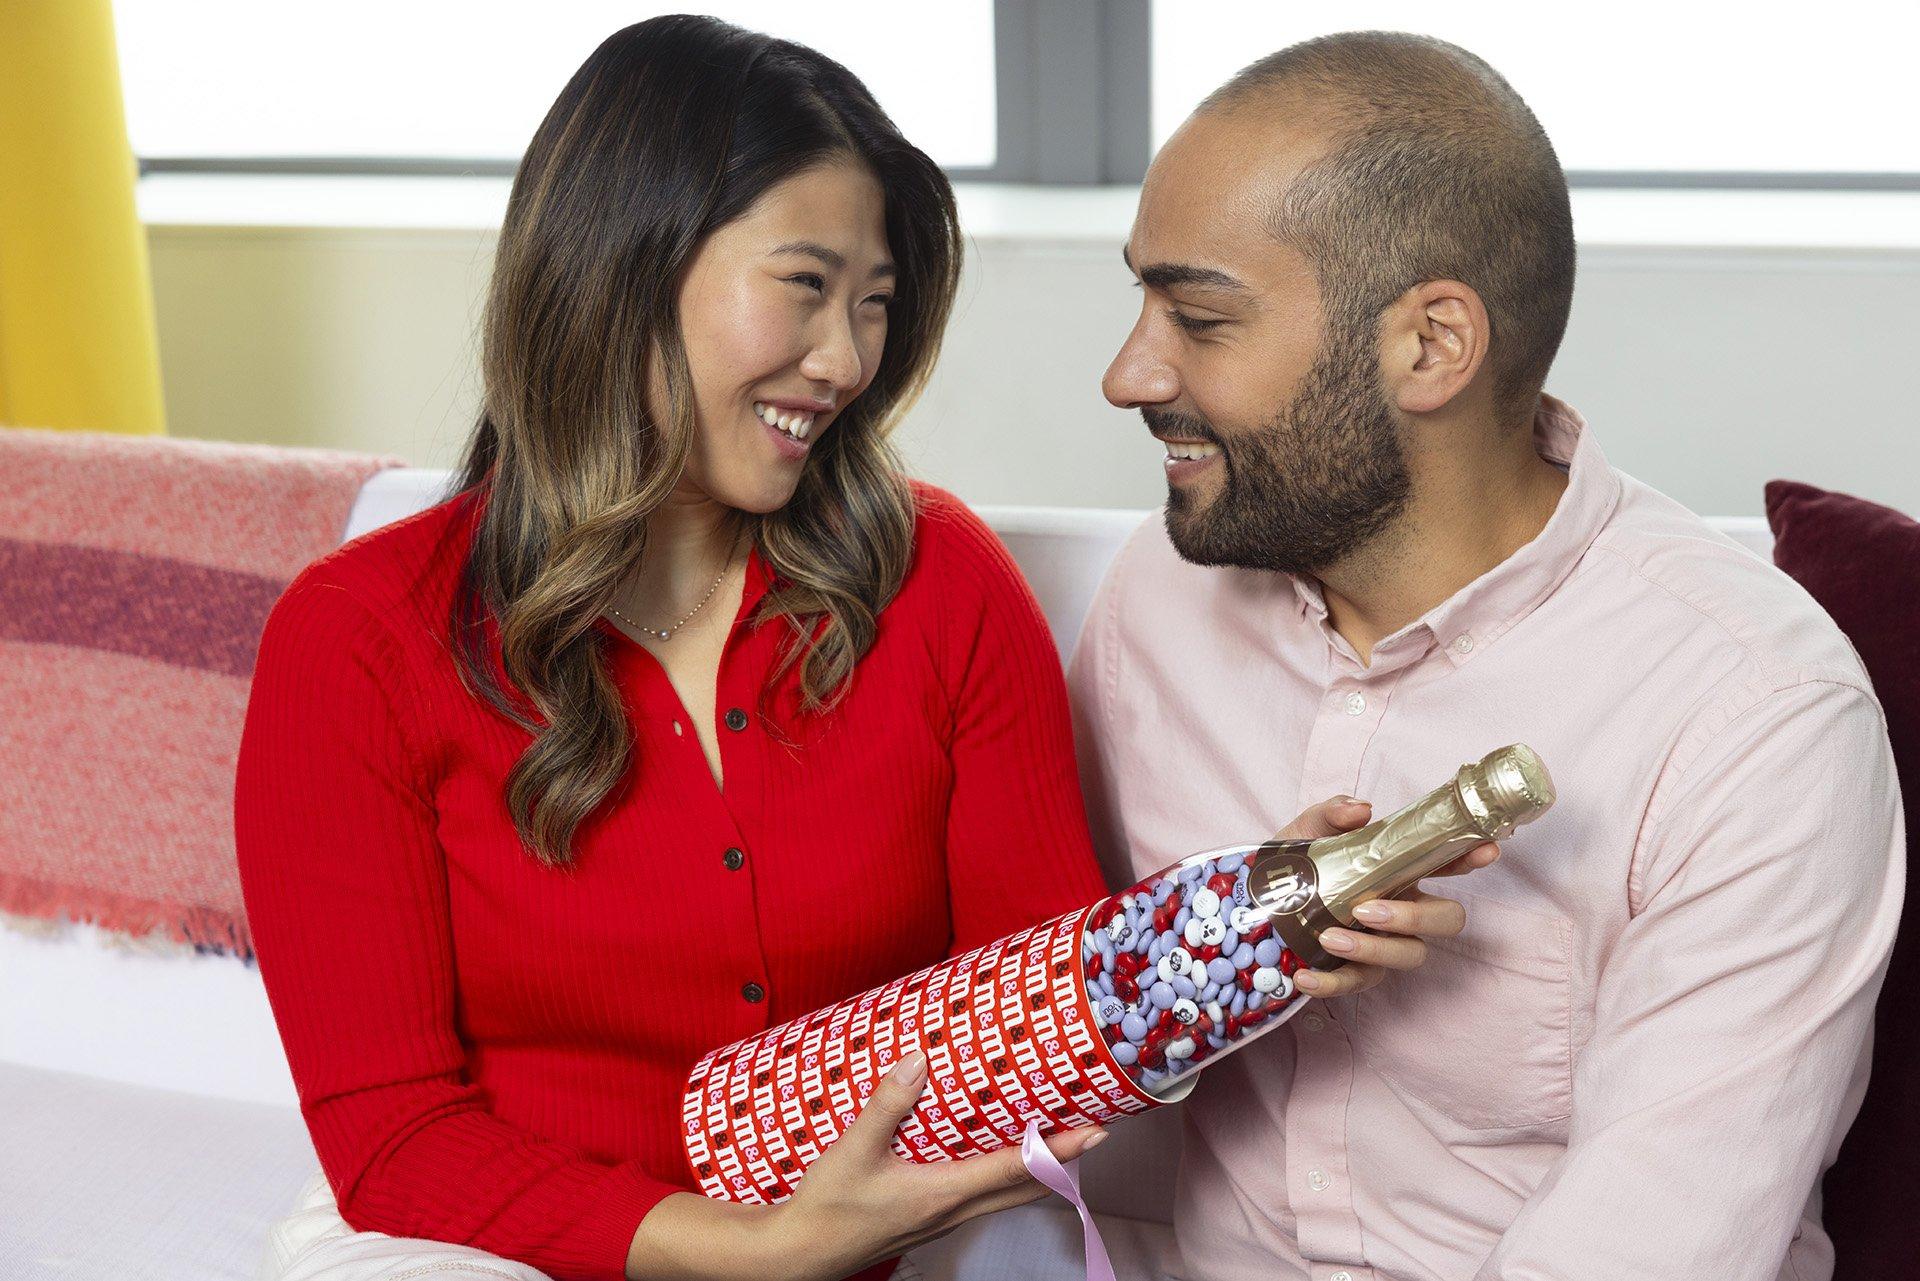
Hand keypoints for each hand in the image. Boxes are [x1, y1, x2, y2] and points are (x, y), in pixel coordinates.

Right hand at [763, 1052, 1107, 1279]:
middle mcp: (952, 1210)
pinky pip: (984, 1197)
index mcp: (942, 1193)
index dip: (1059, 1150)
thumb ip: (886, 1105)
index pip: (1016, 1169)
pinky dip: (1007, 1177)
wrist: (799, 1254)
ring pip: (1008, 1196)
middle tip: (1093, 1128)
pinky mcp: (930, 1218)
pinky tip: (997, 1154)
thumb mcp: (851, 1150)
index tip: (1095, 1131)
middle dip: (1063, 1161)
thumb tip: (918, 1060)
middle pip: (1026, 1189)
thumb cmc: (825, 1208)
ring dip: (1038, 1170)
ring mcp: (943, 1219)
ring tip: (1058, 1137)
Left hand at [1274, 795, 1497, 999]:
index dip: (1470, 858)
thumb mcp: (1305, 832)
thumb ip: (1332, 814)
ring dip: (1372, 949)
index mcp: (1398, 872)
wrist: (1256, 902)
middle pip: (1445, 920)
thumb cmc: (1293, 865)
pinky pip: (1357, 985)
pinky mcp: (1355, 972)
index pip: (1445, 864)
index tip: (1485, 850)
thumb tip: (1361, 809)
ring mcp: (1382, 944)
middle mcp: (1401, 909)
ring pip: (1409, 956)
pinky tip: (1305, 976)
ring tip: (1328, 936)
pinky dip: (1332, 983)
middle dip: (1416, 917)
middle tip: (1367, 909)